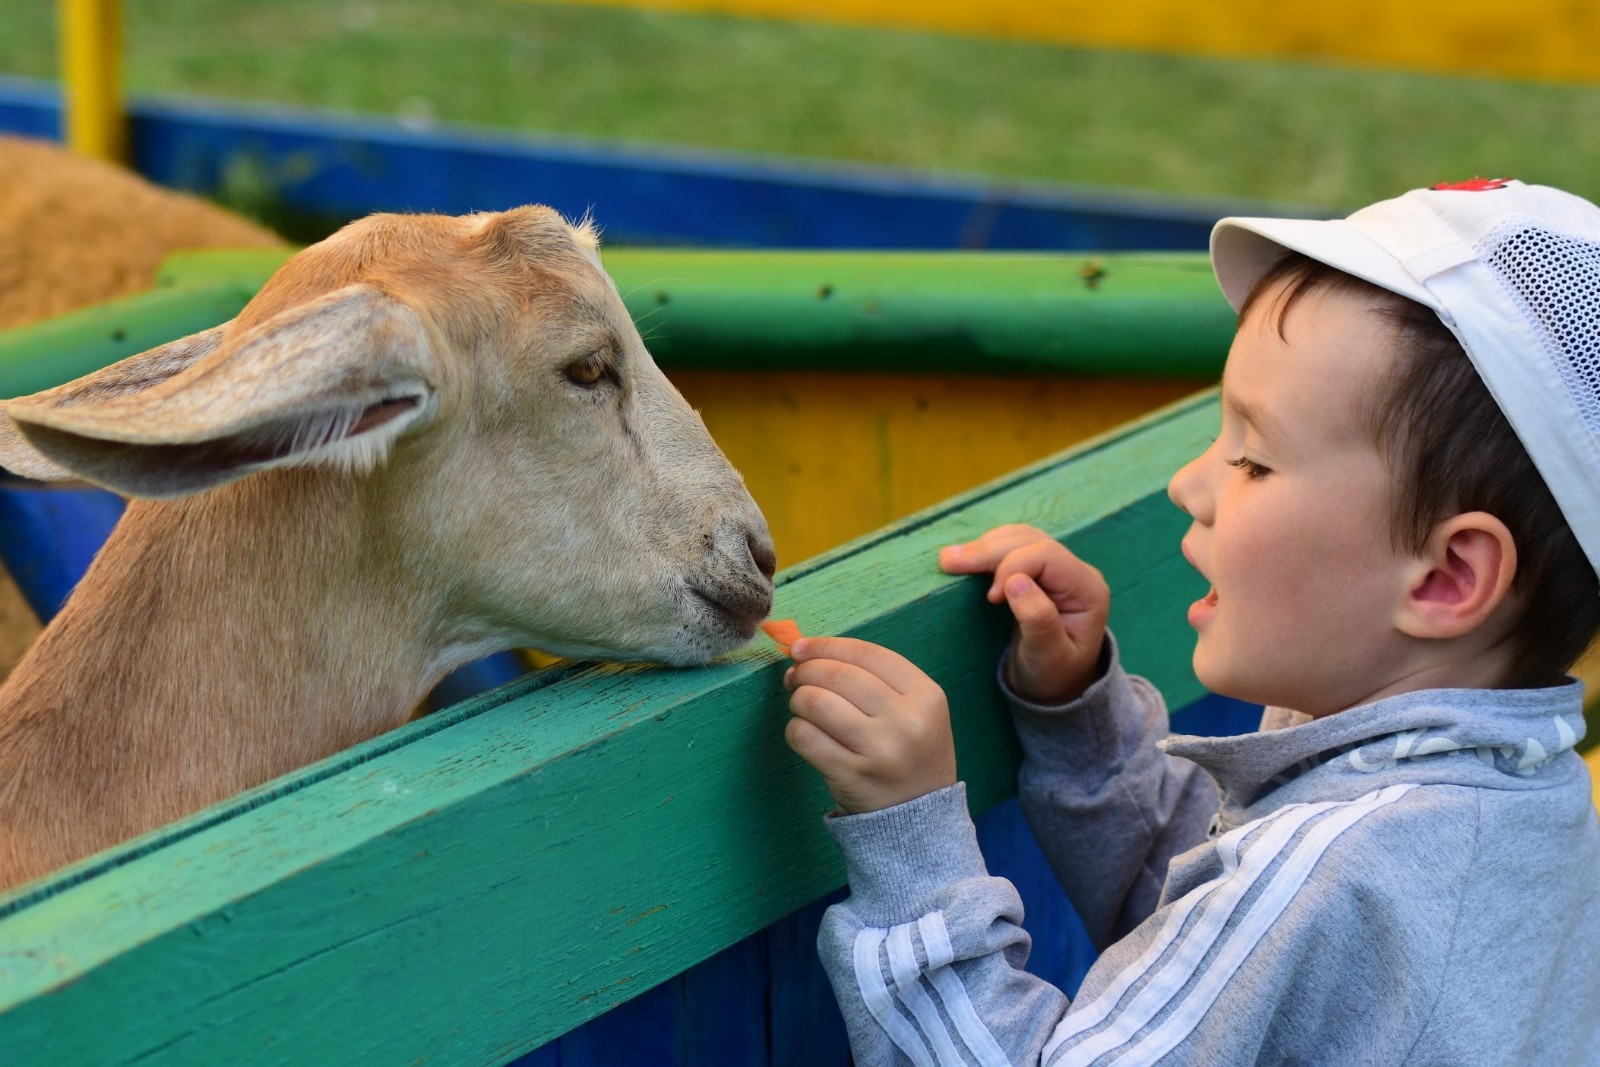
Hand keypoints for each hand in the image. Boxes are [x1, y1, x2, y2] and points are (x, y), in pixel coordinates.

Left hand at [782, 637, 955, 814]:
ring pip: (816, 702)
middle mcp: (906, 720)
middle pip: (838, 675)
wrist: (920, 816)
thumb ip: (873, 678)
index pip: (867, 654)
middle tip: (796, 677)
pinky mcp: (851, 776)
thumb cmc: (910, 752)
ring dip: (798, 699)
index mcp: (926, 696)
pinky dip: (795, 729)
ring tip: (802, 706)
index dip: (826, 645)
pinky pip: (805, 737)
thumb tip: (806, 653)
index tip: (802, 648)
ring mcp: (879, 750)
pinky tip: (803, 733)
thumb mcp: (917, 710)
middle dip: (806, 670)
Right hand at [939, 524, 1108, 703]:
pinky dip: (989, 548)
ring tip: (951, 558)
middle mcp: (1077, 571)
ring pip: (1020, 537)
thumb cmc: (1055, 675)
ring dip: (984, 545)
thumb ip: (1039, 620)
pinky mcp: (1040, 570)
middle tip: (948, 562)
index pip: (1046, 556)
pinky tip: (969, 557)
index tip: (990, 599)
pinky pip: (1013, 546)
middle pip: (1029, 541)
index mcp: (1087, 590)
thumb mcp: (1049, 658)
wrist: (1058, 686)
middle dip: (988, 550)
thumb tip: (1016, 582)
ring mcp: (1059, 567)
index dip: (1012, 567)